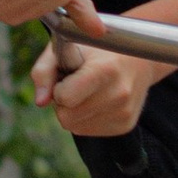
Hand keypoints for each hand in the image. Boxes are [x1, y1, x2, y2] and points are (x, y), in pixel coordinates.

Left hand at [34, 34, 160, 140]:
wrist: (137, 57)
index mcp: (106, 70)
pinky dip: (86, 118)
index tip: (67, 77)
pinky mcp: (126, 125)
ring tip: (88, 90)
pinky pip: (88, 131)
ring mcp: (124, 112)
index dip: (59, 88)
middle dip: (64, 103)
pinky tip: (96, 100)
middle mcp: (119, 94)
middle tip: (75, 85)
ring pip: (76, 127)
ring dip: (74, 111)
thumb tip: (40, 102)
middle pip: (67, 118)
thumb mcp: (67, 46)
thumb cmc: (95, 48)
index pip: (66, 97)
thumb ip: (44, 71)